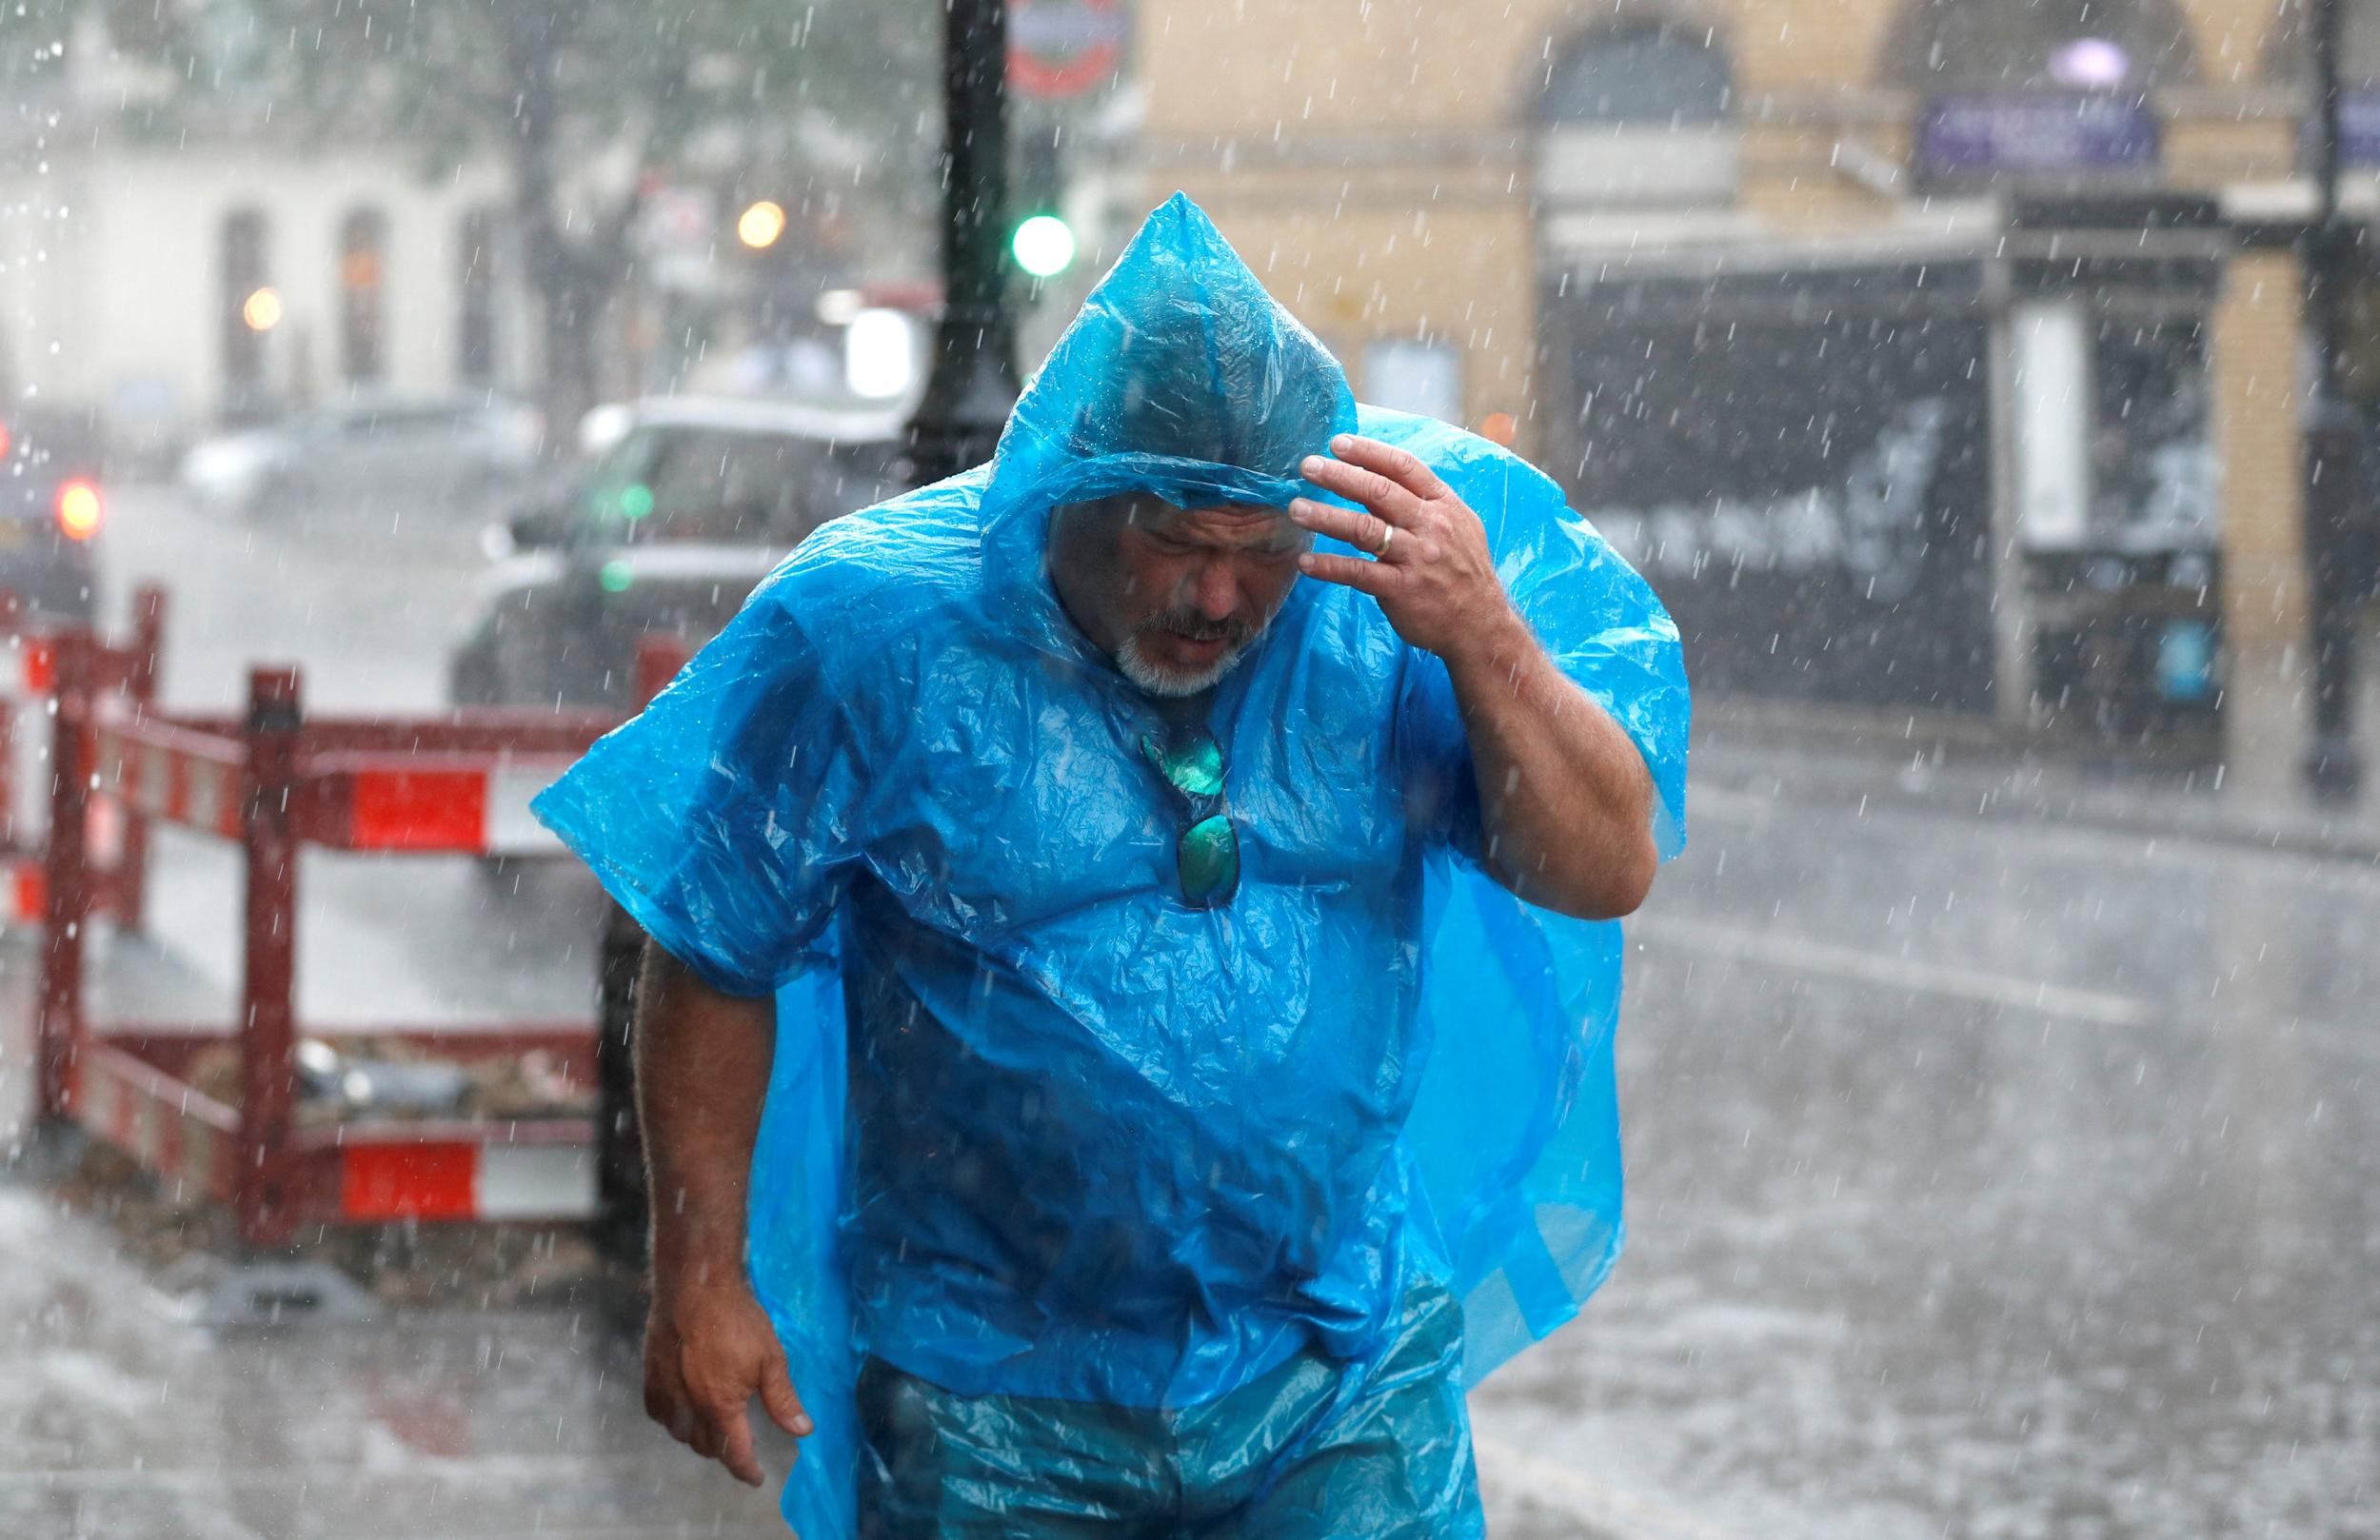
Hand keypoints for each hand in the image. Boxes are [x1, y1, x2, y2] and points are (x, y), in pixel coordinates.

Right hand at [644, 1279, 811, 1486]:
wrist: (695, 1287)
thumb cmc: (737, 1320)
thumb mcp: (771, 1359)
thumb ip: (783, 1399)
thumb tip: (802, 1430)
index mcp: (723, 1407)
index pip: (735, 1454)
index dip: (747, 1471)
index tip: (756, 1479)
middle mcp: (692, 1407)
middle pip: (706, 1447)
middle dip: (724, 1453)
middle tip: (739, 1447)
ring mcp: (667, 1392)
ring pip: (680, 1433)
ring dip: (697, 1438)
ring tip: (712, 1430)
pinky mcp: (651, 1375)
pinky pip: (658, 1413)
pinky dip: (672, 1420)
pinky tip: (681, 1411)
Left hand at [1288, 434, 1523, 663]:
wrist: (1481, 624)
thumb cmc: (1463, 571)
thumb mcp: (1457, 526)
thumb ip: (1421, 503)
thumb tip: (1376, 480)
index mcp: (1443, 504)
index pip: (1404, 467)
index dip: (1369, 452)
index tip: (1338, 443)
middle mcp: (1431, 526)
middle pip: (1379, 492)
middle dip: (1340, 475)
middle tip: (1308, 466)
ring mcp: (1416, 558)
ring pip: (1364, 530)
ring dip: (1326, 517)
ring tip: (1297, 509)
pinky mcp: (1401, 589)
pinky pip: (1358, 573)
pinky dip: (1330, 566)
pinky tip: (1306, 561)